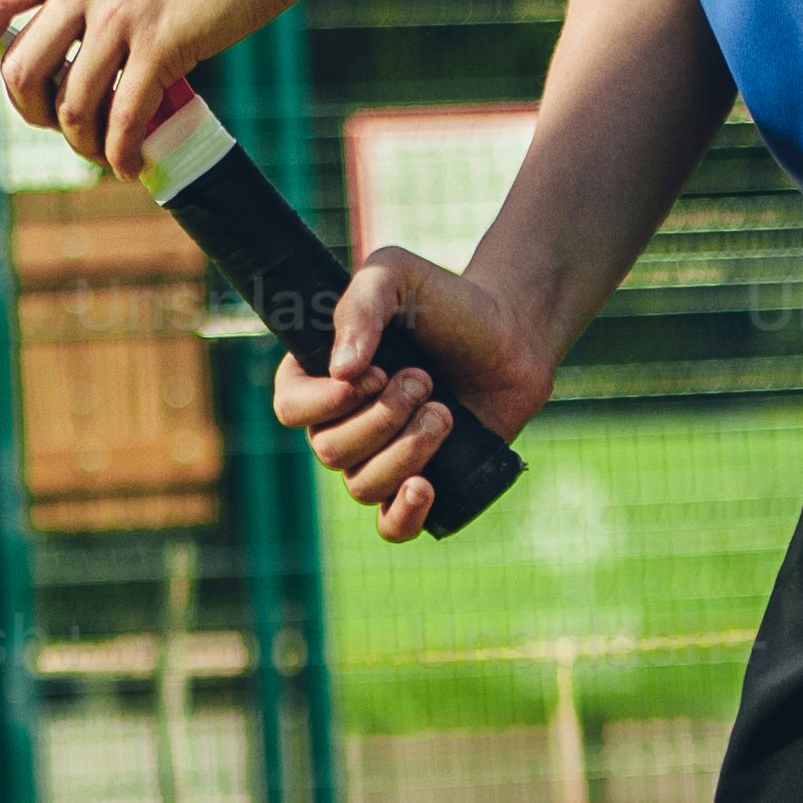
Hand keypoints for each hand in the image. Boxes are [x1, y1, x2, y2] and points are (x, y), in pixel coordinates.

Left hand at [0, 0, 323, 179]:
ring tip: (105, 151)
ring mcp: (121, 15)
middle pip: (24, 68)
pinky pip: (124, 116)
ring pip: (72, 103)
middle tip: (59, 127)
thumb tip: (100, 31)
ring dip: (82, 141)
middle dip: (32, 113)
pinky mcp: (161, 46)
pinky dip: (122, 150)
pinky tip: (131, 161)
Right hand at [278, 244, 551, 545]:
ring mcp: (379, 458)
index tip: (374, 373)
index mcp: (322, 376)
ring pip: (362, 486)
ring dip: (408, 449)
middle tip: (425, 378)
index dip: (326, 401)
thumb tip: (342, 370)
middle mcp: (342, 422)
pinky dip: (403, 515)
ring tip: (445, 411)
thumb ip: (359, 308)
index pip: (290, 408)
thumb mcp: (396, 276)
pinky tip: (426, 486)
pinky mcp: (419, 484)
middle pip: (330, 451)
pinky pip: (390, 527)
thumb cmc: (447, 301)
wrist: (512, 334)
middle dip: (384, 416)